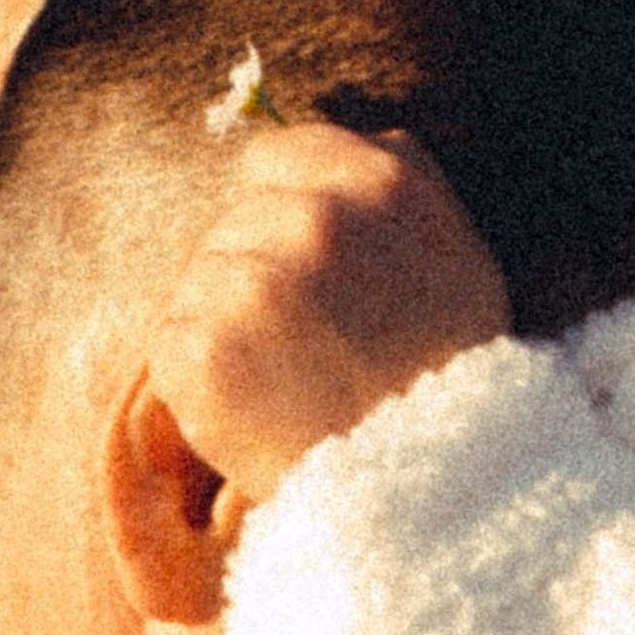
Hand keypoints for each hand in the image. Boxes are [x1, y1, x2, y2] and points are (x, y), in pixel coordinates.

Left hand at [145, 125, 510, 510]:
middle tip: (308, 346)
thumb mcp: (462, 261)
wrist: (432, 498)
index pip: (276, 157)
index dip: (284, 211)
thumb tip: (363, 135)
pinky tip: (254, 411)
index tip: (309, 272)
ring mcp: (251, 282)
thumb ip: (409, 185)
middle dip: (256, 274)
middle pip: (233, 221)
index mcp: (381, 183)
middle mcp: (314, 221)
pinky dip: (197, 379)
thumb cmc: (452, 382)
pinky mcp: (200, 345)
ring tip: (286, 384)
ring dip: (225, 327)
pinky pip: (172, 338)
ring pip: (199, 279)